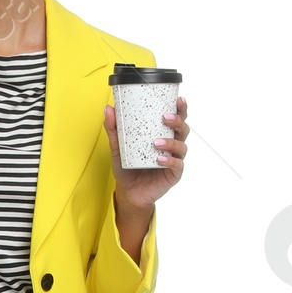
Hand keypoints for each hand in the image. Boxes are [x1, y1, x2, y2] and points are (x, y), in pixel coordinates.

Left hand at [104, 94, 188, 211]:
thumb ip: (114, 129)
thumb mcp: (118, 148)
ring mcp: (174, 159)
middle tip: (165, 117)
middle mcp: (172, 146)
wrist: (128, 192)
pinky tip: (160, 158)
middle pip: (183, 129)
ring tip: (155, 142)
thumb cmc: (127, 168)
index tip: (178, 100)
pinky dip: (169, 160)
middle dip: (178, 121)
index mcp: (164, 135)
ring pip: (181, 146)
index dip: (181, 109)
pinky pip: (176, 165)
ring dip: (170, 142)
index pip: (177, 120)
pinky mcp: (173, 174)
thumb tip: (108, 108)